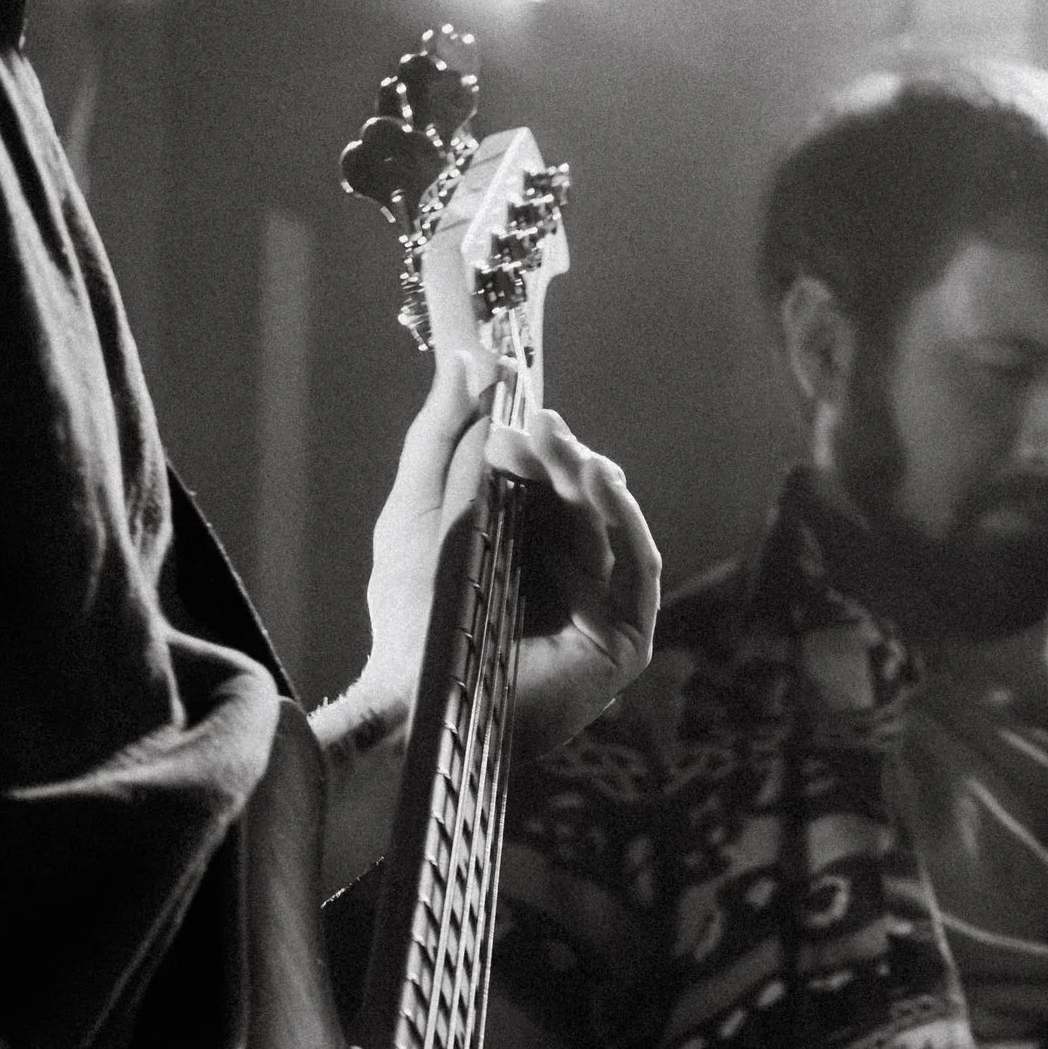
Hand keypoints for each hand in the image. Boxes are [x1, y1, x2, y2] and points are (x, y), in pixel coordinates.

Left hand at [345, 351, 660, 764]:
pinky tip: (601, 479)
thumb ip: (441, 433)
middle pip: (579, 498)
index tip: (517, 403)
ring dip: (588, 475)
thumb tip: (468, 357)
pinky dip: (624, 518)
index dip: (536, 442)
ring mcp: (594, 606)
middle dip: (561, 455)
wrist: (417, 691)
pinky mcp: (620, 639)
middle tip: (539, 422)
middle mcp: (560, 573)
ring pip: (609, 524)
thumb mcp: (417, 505)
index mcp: (516, 545)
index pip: (543, 480)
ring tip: (558, 442)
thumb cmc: (409, 610)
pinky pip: (638, 567)